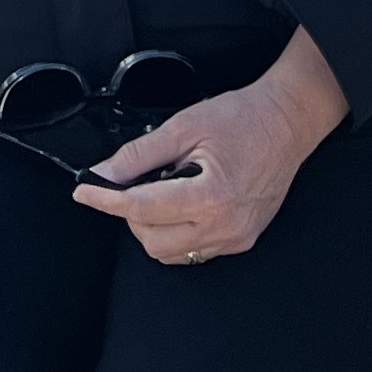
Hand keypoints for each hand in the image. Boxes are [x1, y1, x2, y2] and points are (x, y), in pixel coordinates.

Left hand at [69, 29, 348, 265]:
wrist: (287, 123)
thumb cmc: (242, 118)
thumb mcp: (183, 127)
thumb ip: (138, 155)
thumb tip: (104, 174)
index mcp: (210, 197)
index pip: (141, 209)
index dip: (107, 200)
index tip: (85, 193)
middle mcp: (225, 226)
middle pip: (152, 241)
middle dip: (133, 215)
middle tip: (135, 184)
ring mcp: (235, 238)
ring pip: (171, 253)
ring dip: (153, 228)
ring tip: (163, 192)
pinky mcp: (241, 241)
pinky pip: (194, 252)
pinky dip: (176, 234)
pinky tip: (181, 205)